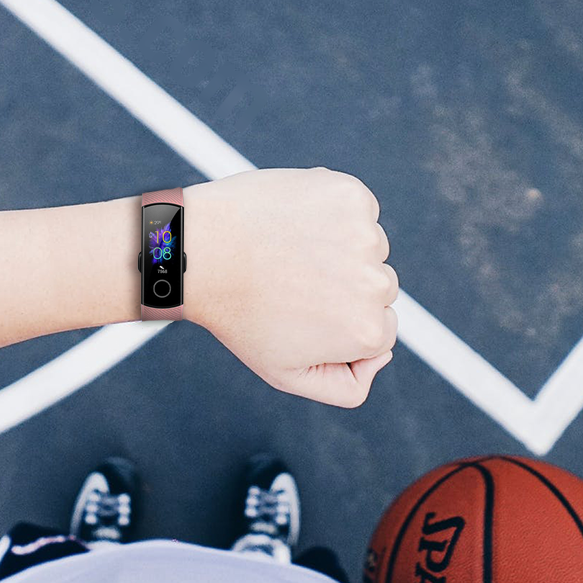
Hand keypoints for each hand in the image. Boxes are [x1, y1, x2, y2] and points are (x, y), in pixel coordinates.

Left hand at [184, 167, 397, 407]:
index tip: (300, 310)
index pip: (379, 328)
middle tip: (289, 281)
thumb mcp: (285, 374)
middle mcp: (377, 284)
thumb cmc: (238, 313)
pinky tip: (291, 223)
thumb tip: (382, 357)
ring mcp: (365, 236)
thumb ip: (346, 388)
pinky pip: (355, 208)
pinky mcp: (350, 195)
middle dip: (341, 284)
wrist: (200, 251)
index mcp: (368, 331)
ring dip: (337, 246)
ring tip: (286, 251)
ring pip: (366, 245)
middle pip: (377, 285)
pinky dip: (329, 212)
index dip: (338, 321)